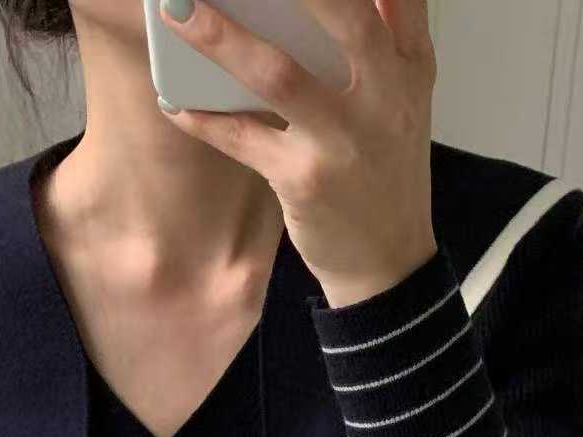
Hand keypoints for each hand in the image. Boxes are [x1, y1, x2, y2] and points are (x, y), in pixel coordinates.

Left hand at [157, 0, 438, 306]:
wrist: (388, 264)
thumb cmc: (384, 171)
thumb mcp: (404, 99)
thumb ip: (386, 35)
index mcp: (409, 64)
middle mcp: (383, 95)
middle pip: (338, 13)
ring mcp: (345, 141)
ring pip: (278, 75)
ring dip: (221, 39)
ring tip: (176, 11)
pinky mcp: (306, 182)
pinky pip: (244, 140)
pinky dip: (204, 119)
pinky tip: (173, 100)